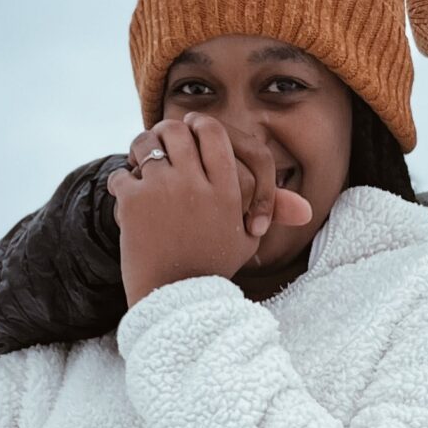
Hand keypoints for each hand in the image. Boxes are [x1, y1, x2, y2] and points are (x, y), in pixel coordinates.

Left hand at [108, 116, 268, 304]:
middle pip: (177, 129)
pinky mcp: (134, 203)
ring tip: (139, 162)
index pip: (213, 131)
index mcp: (226, 189)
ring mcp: (164, 190)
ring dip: (140, 149)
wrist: (174, 302)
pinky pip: (122, 174)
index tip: (190, 132)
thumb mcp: (245, 241)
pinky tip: (126, 196)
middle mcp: (196, 184)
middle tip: (160, 143)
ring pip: (146, 143)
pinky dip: (121, 183)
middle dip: (165, 131)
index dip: (199, 125)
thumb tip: (306, 208)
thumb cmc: (212, 268)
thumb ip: (268, 213)